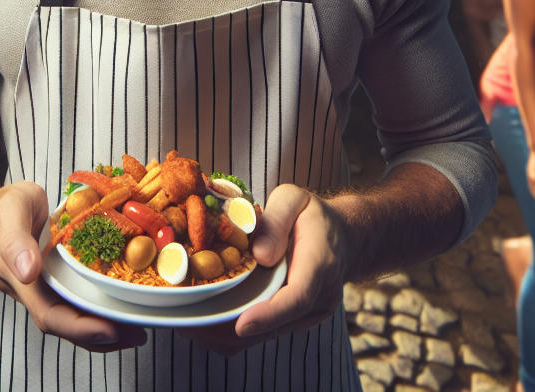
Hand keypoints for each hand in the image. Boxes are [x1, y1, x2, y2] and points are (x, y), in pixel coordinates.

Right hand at [0, 182, 145, 353]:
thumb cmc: (3, 209)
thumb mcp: (9, 213)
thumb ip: (15, 241)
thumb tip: (29, 272)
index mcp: (20, 282)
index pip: (49, 315)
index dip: (80, 328)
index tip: (111, 330)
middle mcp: (34, 292)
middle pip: (67, 324)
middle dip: (101, 334)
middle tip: (137, 333)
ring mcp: (46, 288)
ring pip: (75, 315)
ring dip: (104, 325)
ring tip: (137, 328)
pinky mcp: (58, 279)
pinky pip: (79, 298)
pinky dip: (100, 305)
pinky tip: (122, 303)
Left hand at [185, 184, 347, 354]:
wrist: (343, 237)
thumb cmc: (312, 214)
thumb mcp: (295, 199)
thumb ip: (277, 220)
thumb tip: (259, 254)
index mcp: (320, 263)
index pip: (298, 297)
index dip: (270, 314)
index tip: (242, 323)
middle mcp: (319, 297)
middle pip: (277, 324)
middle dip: (235, 329)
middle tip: (194, 324)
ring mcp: (310, 314)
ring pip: (269, 335)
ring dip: (232, 333)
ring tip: (191, 323)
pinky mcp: (297, 320)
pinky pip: (267, 332)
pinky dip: (237, 330)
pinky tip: (208, 320)